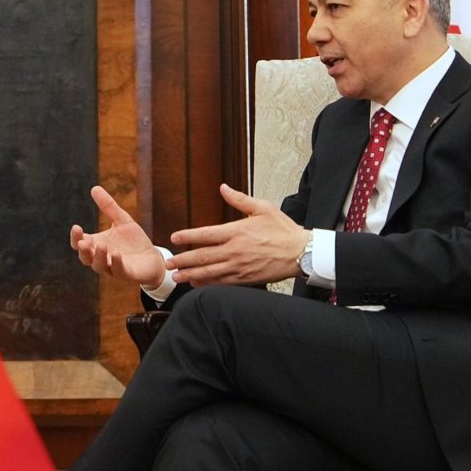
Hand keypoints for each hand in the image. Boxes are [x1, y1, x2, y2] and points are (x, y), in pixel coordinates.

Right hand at [70, 185, 166, 288]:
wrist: (153, 257)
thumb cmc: (134, 241)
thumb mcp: (122, 220)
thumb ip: (108, 207)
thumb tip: (94, 188)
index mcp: (97, 245)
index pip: (80, 243)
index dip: (76, 237)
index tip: (76, 227)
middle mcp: (101, 258)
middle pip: (85, 257)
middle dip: (83, 250)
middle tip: (83, 241)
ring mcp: (113, 268)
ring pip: (99, 266)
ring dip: (98, 256)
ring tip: (101, 245)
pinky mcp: (127, 274)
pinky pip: (118, 271)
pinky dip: (115, 263)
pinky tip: (115, 253)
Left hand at [166, 183, 308, 285]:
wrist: (301, 252)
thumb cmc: (283, 230)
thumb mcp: (263, 208)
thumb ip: (239, 199)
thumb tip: (223, 187)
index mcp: (237, 231)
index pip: (206, 234)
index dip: (188, 236)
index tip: (174, 238)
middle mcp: (235, 250)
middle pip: (203, 256)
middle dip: (183, 260)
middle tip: (169, 263)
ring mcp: (239, 266)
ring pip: (210, 272)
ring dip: (191, 274)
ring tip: (177, 276)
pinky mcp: (246, 278)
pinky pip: (222, 282)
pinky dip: (208, 283)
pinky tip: (197, 283)